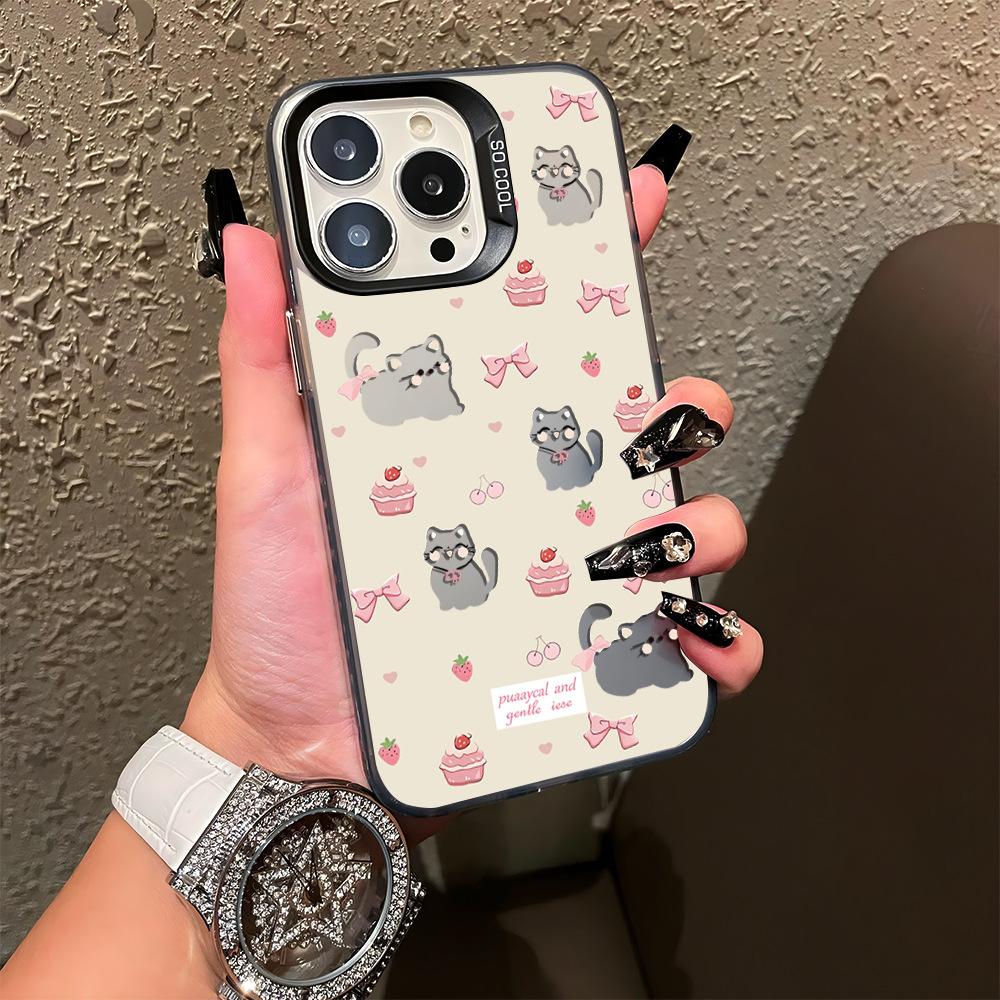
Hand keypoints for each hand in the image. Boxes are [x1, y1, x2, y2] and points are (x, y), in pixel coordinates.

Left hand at [181, 164, 757, 788]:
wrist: (294, 735)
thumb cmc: (281, 608)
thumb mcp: (267, 472)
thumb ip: (266, 362)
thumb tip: (255, 248)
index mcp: (473, 438)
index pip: (550, 338)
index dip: (599, 263)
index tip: (630, 202)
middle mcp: (535, 497)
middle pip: (646, 423)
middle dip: (680, 402)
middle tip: (653, 413)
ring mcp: (566, 573)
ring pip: (684, 523)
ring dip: (699, 521)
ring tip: (644, 542)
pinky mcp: (583, 653)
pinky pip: (677, 642)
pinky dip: (710, 640)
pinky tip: (685, 635)